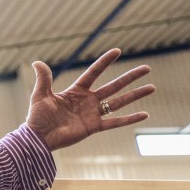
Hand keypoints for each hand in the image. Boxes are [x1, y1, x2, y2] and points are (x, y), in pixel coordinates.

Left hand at [26, 48, 154, 150]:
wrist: (38, 139)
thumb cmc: (37, 117)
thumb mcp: (40, 95)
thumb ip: (43, 79)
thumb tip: (37, 62)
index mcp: (76, 91)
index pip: (94, 73)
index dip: (105, 62)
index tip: (118, 51)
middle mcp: (87, 101)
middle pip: (113, 86)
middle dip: (130, 77)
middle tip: (146, 68)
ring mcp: (92, 114)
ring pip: (118, 102)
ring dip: (135, 95)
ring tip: (152, 87)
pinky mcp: (93, 127)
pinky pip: (115, 122)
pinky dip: (129, 119)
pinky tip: (145, 114)